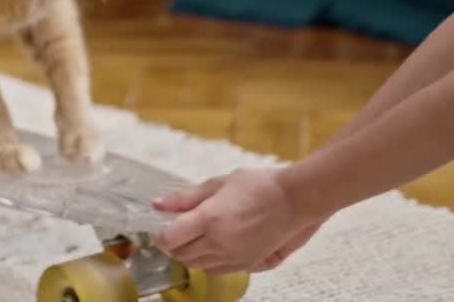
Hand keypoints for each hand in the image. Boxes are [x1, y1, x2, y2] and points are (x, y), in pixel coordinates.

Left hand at [152, 167, 322, 273]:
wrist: (294, 200)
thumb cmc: (260, 186)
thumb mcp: (219, 183)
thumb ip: (186, 197)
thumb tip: (158, 204)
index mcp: (209, 219)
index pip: (170, 238)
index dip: (160, 234)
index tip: (161, 227)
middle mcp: (218, 243)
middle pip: (180, 255)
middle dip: (172, 244)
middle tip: (175, 230)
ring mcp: (232, 257)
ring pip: (196, 265)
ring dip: (188, 254)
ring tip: (193, 237)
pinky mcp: (245, 265)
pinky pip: (214, 270)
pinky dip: (205, 261)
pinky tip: (210, 246)